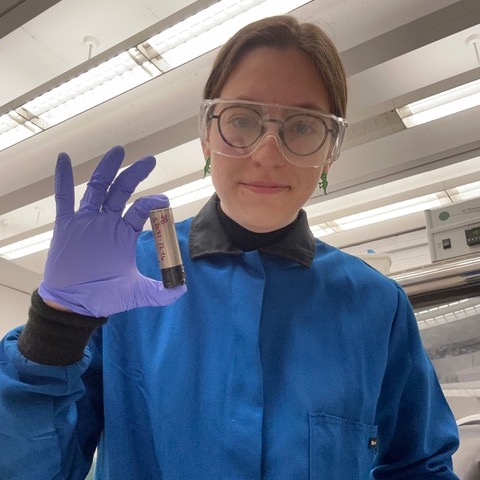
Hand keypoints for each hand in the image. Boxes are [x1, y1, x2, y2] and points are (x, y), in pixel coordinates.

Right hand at [38, 146, 186, 316]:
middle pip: (122, 191)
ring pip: (96, 188)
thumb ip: (160, 292)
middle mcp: (107, 222)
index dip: (152, 203)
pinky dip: (63, 179)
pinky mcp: (66, 226)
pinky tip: (63, 159)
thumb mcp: (136, 293)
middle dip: (134, 175)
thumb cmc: (104, 296)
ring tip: (117, 151)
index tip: (164, 200)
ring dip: (106, 170)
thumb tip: (183, 289)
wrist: (75, 305)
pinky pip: (63, 199)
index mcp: (124, 233)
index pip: (140, 210)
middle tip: (150, 160)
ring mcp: (86, 222)